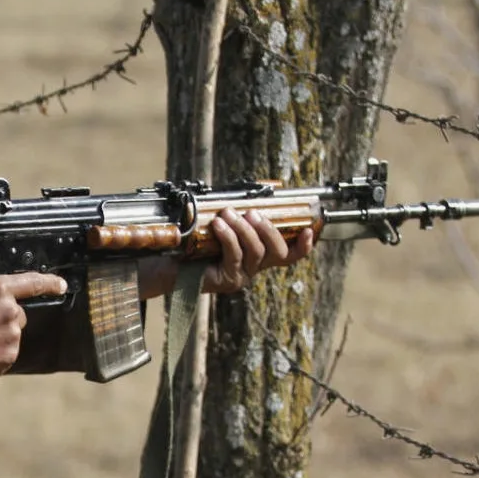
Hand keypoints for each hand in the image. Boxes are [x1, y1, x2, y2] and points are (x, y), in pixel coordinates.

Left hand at [136, 209, 315, 298]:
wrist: (170, 261)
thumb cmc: (195, 240)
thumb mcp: (222, 224)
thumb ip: (240, 216)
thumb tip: (253, 197)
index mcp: (258, 255)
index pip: (289, 255)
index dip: (303, 245)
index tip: (309, 229)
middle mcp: (253, 268)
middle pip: (277, 252)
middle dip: (268, 228)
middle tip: (252, 213)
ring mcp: (241, 276)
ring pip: (256, 252)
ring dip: (245, 229)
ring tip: (229, 214)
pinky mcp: (227, 280)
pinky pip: (235, 255)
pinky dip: (229, 236)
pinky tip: (219, 226)